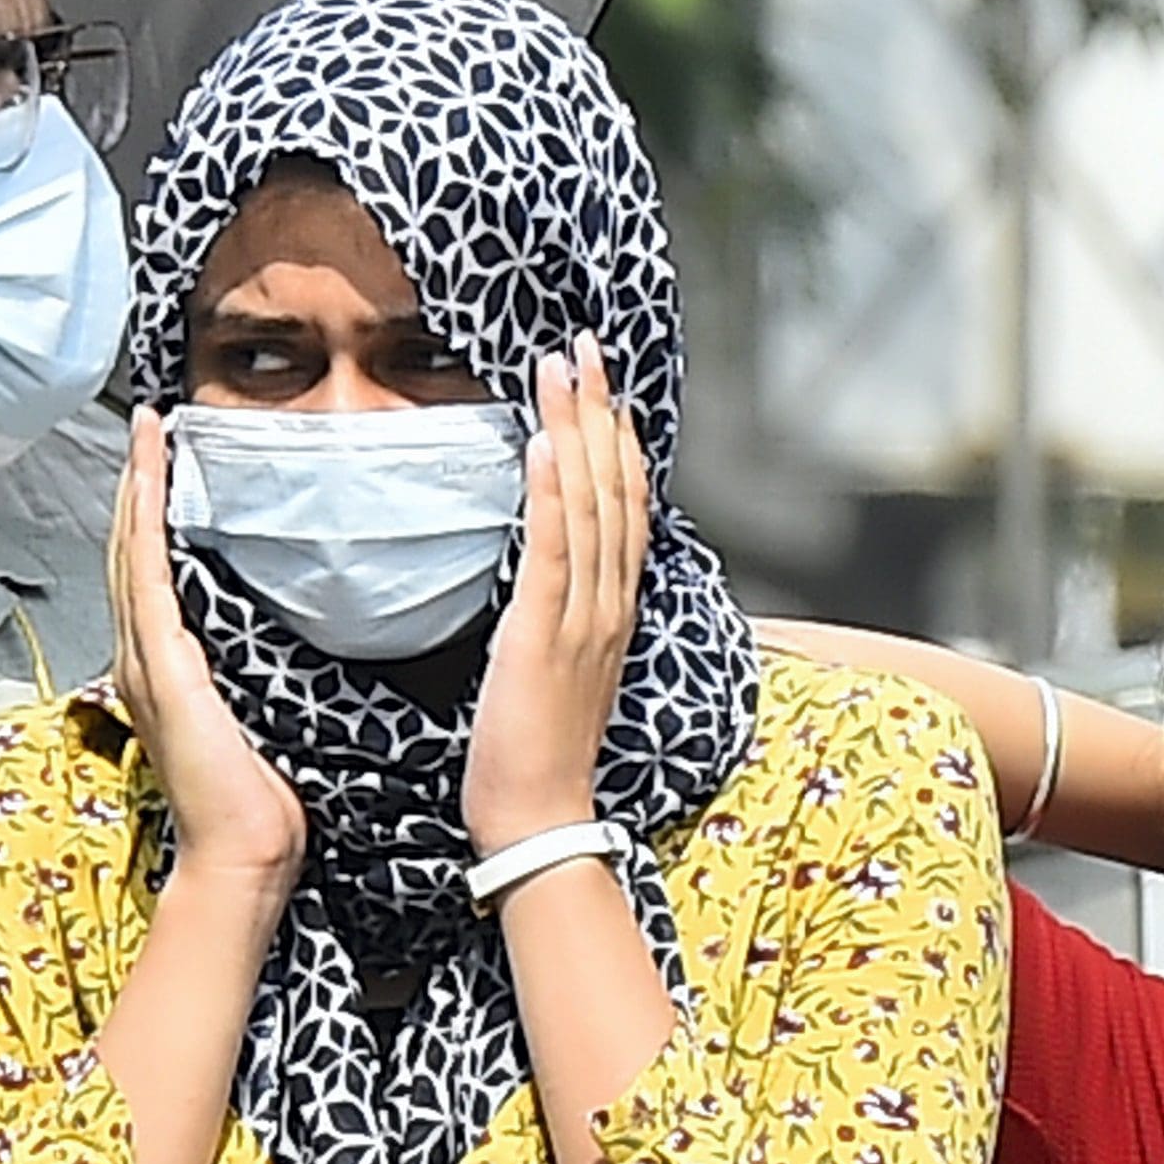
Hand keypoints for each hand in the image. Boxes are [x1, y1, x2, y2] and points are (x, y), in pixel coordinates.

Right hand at [108, 408, 304, 888]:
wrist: (244, 855)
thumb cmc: (261, 804)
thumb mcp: (264, 719)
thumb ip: (264, 676)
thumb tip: (301, 640)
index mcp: (166, 671)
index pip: (153, 573)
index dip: (154, 514)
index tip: (168, 462)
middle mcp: (143, 658)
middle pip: (129, 549)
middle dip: (137, 482)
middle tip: (147, 424)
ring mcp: (144, 658)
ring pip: (130, 548)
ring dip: (136, 483)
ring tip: (146, 432)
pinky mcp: (160, 662)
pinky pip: (146, 568)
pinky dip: (145, 514)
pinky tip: (150, 473)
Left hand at [463, 342, 651, 857]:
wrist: (539, 817)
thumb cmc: (537, 753)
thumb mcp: (558, 670)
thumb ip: (561, 617)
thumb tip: (543, 576)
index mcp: (613, 611)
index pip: (625, 510)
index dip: (619, 443)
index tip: (606, 388)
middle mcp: (609, 604)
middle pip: (614, 489)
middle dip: (601, 411)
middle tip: (586, 346)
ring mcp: (582, 617)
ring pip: (590, 505)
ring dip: (577, 428)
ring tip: (562, 367)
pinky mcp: (543, 633)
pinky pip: (553, 549)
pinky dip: (552, 491)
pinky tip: (544, 442)